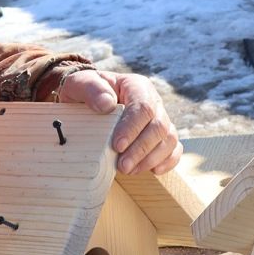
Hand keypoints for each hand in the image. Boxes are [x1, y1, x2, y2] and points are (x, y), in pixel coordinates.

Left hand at [57, 70, 181, 174]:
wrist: (85, 101)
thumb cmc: (83, 92)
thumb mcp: (79, 84)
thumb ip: (90, 89)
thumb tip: (107, 104)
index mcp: (136, 86)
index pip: (143, 107)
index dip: (133, 128)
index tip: (117, 146)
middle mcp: (153, 102)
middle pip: (159, 126)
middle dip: (141, 149)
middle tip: (122, 166)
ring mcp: (159, 120)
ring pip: (169, 139)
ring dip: (151, 158)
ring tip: (130, 170)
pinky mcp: (161, 137)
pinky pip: (174, 149)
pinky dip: (168, 161)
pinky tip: (153, 170)